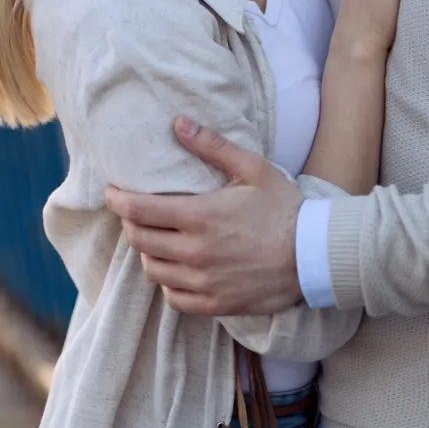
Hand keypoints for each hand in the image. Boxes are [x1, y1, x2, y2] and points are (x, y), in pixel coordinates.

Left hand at [105, 117, 302, 315]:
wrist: (315, 255)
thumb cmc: (285, 208)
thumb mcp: (253, 168)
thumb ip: (212, 145)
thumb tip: (178, 123)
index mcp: (200, 216)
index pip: (138, 210)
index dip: (117, 200)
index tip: (113, 192)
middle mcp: (195, 253)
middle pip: (139, 241)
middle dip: (130, 224)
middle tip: (135, 213)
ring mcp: (204, 282)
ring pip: (153, 271)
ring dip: (148, 253)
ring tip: (157, 239)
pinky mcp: (215, 304)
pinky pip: (173, 299)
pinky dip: (168, 284)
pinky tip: (176, 270)